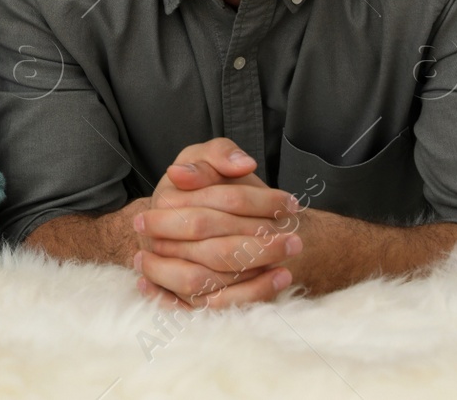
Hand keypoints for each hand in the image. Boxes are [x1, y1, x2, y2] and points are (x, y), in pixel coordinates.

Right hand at [133, 138, 302, 307]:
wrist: (199, 223)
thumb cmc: (208, 188)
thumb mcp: (207, 158)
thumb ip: (219, 153)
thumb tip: (240, 165)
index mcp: (166, 200)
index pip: (214, 202)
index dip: (256, 202)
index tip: (288, 202)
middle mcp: (161, 238)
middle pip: (212, 242)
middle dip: (260, 240)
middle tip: (295, 237)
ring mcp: (170, 271)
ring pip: (210, 277)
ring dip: (256, 266)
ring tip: (290, 254)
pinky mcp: (187, 299)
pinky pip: (218, 304)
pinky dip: (252, 292)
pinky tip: (280, 278)